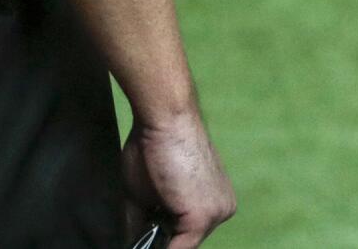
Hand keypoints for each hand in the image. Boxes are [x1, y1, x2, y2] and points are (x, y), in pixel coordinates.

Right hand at [121, 110, 235, 248]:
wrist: (166, 120)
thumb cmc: (152, 148)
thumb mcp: (146, 196)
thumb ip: (146, 225)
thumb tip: (134, 243)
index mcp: (215, 202)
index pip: (188, 236)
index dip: (164, 239)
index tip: (147, 234)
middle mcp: (223, 210)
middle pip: (185, 240)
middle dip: (161, 239)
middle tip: (140, 235)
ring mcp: (216, 214)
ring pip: (183, 244)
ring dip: (160, 242)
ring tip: (143, 224)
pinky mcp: (202, 217)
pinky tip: (143, 244)